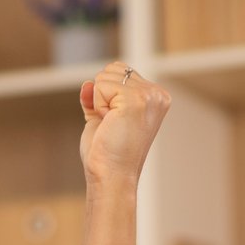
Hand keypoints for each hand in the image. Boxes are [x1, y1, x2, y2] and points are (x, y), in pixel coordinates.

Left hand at [78, 61, 171, 191]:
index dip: (107, 95)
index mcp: (156, 97)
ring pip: (106, 75)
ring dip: (99, 100)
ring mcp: (149, 96)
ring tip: (111, 124)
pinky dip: (97, 105)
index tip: (116, 122)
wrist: (111, 176)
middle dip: (102, 95)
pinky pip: (101, 85)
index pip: (121, 71)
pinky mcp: (135, 100)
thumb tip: (87, 83)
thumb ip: (96, 98)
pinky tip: (109, 123)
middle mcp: (157, 95)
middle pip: (114, 68)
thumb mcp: (102, 119)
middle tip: (112, 124)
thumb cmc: (108, 154)